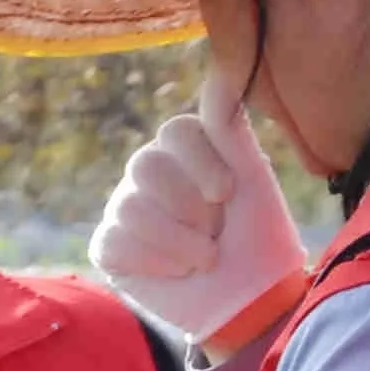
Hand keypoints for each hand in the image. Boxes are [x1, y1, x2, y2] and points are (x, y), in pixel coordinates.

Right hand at [90, 67, 308, 352]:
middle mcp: (151, 175)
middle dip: (190, 205)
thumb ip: (231, 129)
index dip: (200, 161)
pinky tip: (179, 271)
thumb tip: (221, 70)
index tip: (227, 194)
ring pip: (130, 206)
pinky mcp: (111, 248)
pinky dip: (156, 260)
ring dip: (178, 238)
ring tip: (205, 258)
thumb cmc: (259, 238)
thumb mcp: (253, 179)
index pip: (174, 131)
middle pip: (146, 165)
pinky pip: (115, 241)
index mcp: (186, 152)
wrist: (251, 300)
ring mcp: (126, 210)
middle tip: (217, 229)